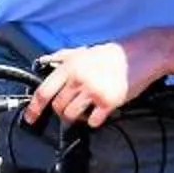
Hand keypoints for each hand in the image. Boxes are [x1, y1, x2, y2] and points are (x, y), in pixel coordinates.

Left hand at [27, 36, 168, 125]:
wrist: (143, 54)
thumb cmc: (114, 54)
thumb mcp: (84, 51)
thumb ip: (63, 57)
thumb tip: (45, 60)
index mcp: (70, 66)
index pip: (44, 91)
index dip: (33, 108)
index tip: (30, 118)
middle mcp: (78, 79)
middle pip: (58, 107)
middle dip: (62, 112)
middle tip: (72, 109)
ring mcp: (93, 91)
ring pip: (72, 115)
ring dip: (77, 117)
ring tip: (87, 110)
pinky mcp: (108, 102)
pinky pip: (92, 121)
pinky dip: (94, 120)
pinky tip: (100, 112)